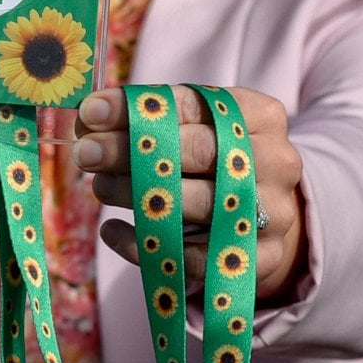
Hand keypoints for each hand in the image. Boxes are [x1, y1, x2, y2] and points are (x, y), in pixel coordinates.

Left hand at [74, 86, 306, 300]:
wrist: (265, 213)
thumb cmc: (217, 160)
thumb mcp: (194, 127)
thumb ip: (150, 118)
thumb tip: (89, 114)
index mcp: (262, 116)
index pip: (196, 105)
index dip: (139, 108)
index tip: (91, 112)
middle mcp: (277, 161)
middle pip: (200, 152)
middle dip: (133, 150)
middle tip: (85, 152)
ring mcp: (274, 212)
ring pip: (198, 204)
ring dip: (135, 194)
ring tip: (98, 186)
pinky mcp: (261, 258)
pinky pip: (194, 257)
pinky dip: (145, 245)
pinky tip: (113, 231)